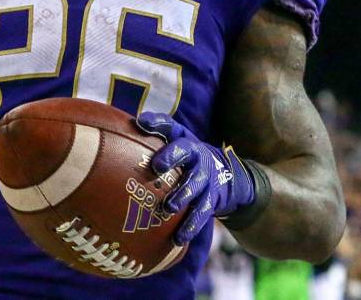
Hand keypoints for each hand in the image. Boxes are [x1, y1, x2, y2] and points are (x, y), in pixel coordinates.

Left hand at [137, 112, 255, 244]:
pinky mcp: (211, 201)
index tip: (147, 138)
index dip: (162, 133)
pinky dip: (190, 227)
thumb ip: (158, 128)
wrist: (225, 173)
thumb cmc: (187, 153)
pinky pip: (201, 215)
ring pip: (197, 191)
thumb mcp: (177, 137)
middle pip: (188, 161)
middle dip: (173, 164)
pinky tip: (177, 238)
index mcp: (186, 142)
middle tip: (157, 170)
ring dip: (183, 198)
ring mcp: (206, 181)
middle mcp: (198, 160)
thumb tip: (135, 121)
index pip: (173, 131)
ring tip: (168, 208)